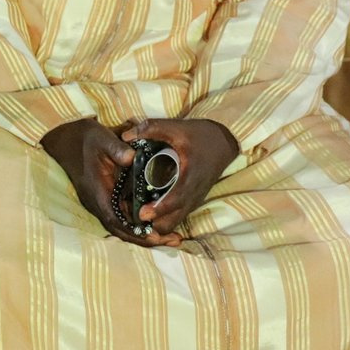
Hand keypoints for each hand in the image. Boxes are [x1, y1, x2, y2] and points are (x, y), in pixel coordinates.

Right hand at [40, 116, 160, 244]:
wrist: (67, 138)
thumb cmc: (86, 139)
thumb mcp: (102, 139)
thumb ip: (117, 149)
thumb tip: (133, 157)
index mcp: (98, 192)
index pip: (117, 221)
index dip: (137, 233)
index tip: (158, 237)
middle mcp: (98, 202)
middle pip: (122, 230)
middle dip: (147, 239)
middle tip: (174, 240)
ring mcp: (101, 202)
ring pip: (123, 226)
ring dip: (145, 234)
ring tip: (170, 236)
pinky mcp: (106, 198)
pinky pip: (122, 217)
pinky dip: (138, 223)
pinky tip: (155, 221)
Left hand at [118, 117, 239, 240]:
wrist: (224, 142)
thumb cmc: (200, 135)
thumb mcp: (177, 127)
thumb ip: (151, 129)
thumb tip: (125, 136)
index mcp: (190, 177)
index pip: (175, 200)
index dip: (159, 209)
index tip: (142, 214)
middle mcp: (193, 193)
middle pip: (173, 219)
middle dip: (153, 222)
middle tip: (131, 216)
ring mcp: (193, 198)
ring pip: (175, 221)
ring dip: (157, 222)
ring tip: (135, 214)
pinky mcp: (192, 199)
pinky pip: (177, 215)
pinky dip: (163, 218)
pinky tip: (147, 210)